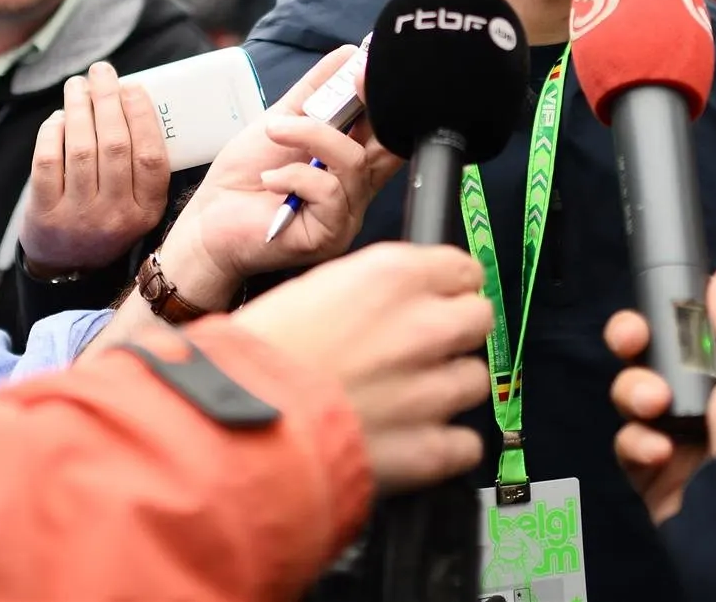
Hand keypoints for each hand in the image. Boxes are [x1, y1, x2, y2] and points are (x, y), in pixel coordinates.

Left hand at [19, 61, 170, 271]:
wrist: (68, 266)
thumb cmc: (108, 217)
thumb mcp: (138, 204)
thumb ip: (140, 163)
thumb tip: (129, 97)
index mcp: (147, 210)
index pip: (150, 156)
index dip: (141, 116)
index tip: (132, 86)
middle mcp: (116, 215)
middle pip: (114, 146)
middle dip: (107, 100)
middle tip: (102, 72)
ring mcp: (79, 217)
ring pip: (80, 149)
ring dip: (78, 108)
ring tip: (77, 85)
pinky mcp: (45, 215)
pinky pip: (48, 162)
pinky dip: (52, 132)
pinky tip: (58, 117)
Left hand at [157, 46, 400, 306]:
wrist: (210, 221)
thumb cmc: (245, 176)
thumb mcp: (281, 121)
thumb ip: (315, 92)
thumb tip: (348, 54)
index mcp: (349, 160)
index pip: (385, 127)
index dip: (383, 95)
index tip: (365, 65)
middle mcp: (356, 188)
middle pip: (386, 143)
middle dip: (372, 104)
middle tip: (352, 79)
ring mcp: (347, 213)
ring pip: (353, 162)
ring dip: (312, 136)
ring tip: (275, 133)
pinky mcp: (330, 234)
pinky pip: (330, 192)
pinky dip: (296, 175)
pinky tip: (270, 179)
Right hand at [233, 242, 492, 494]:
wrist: (237, 424)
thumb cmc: (258, 358)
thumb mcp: (314, 289)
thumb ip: (373, 290)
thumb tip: (402, 299)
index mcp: (392, 277)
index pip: (464, 269)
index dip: (448, 288)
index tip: (438, 299)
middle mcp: (422, 326)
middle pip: (479, 318)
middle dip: (453, 332)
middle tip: (419, 349)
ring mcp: (431, 389)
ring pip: (474, 380)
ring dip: (446, 389)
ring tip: (403, 399)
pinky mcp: (429, 447)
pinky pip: (466, 442)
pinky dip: (444, 445)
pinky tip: (410, 438)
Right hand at [607, 263, 715, 524]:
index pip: (678, 336)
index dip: (654, 322)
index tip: (645, 318)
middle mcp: (699, 405)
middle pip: (643, 361)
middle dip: (632, 350)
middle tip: (633, 346)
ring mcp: (673, 441)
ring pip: (629, 400)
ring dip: (635, 395)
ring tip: (656, 409)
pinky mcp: (651, 475)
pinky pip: (626, 446)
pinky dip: (638, 444)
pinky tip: (660, 451)